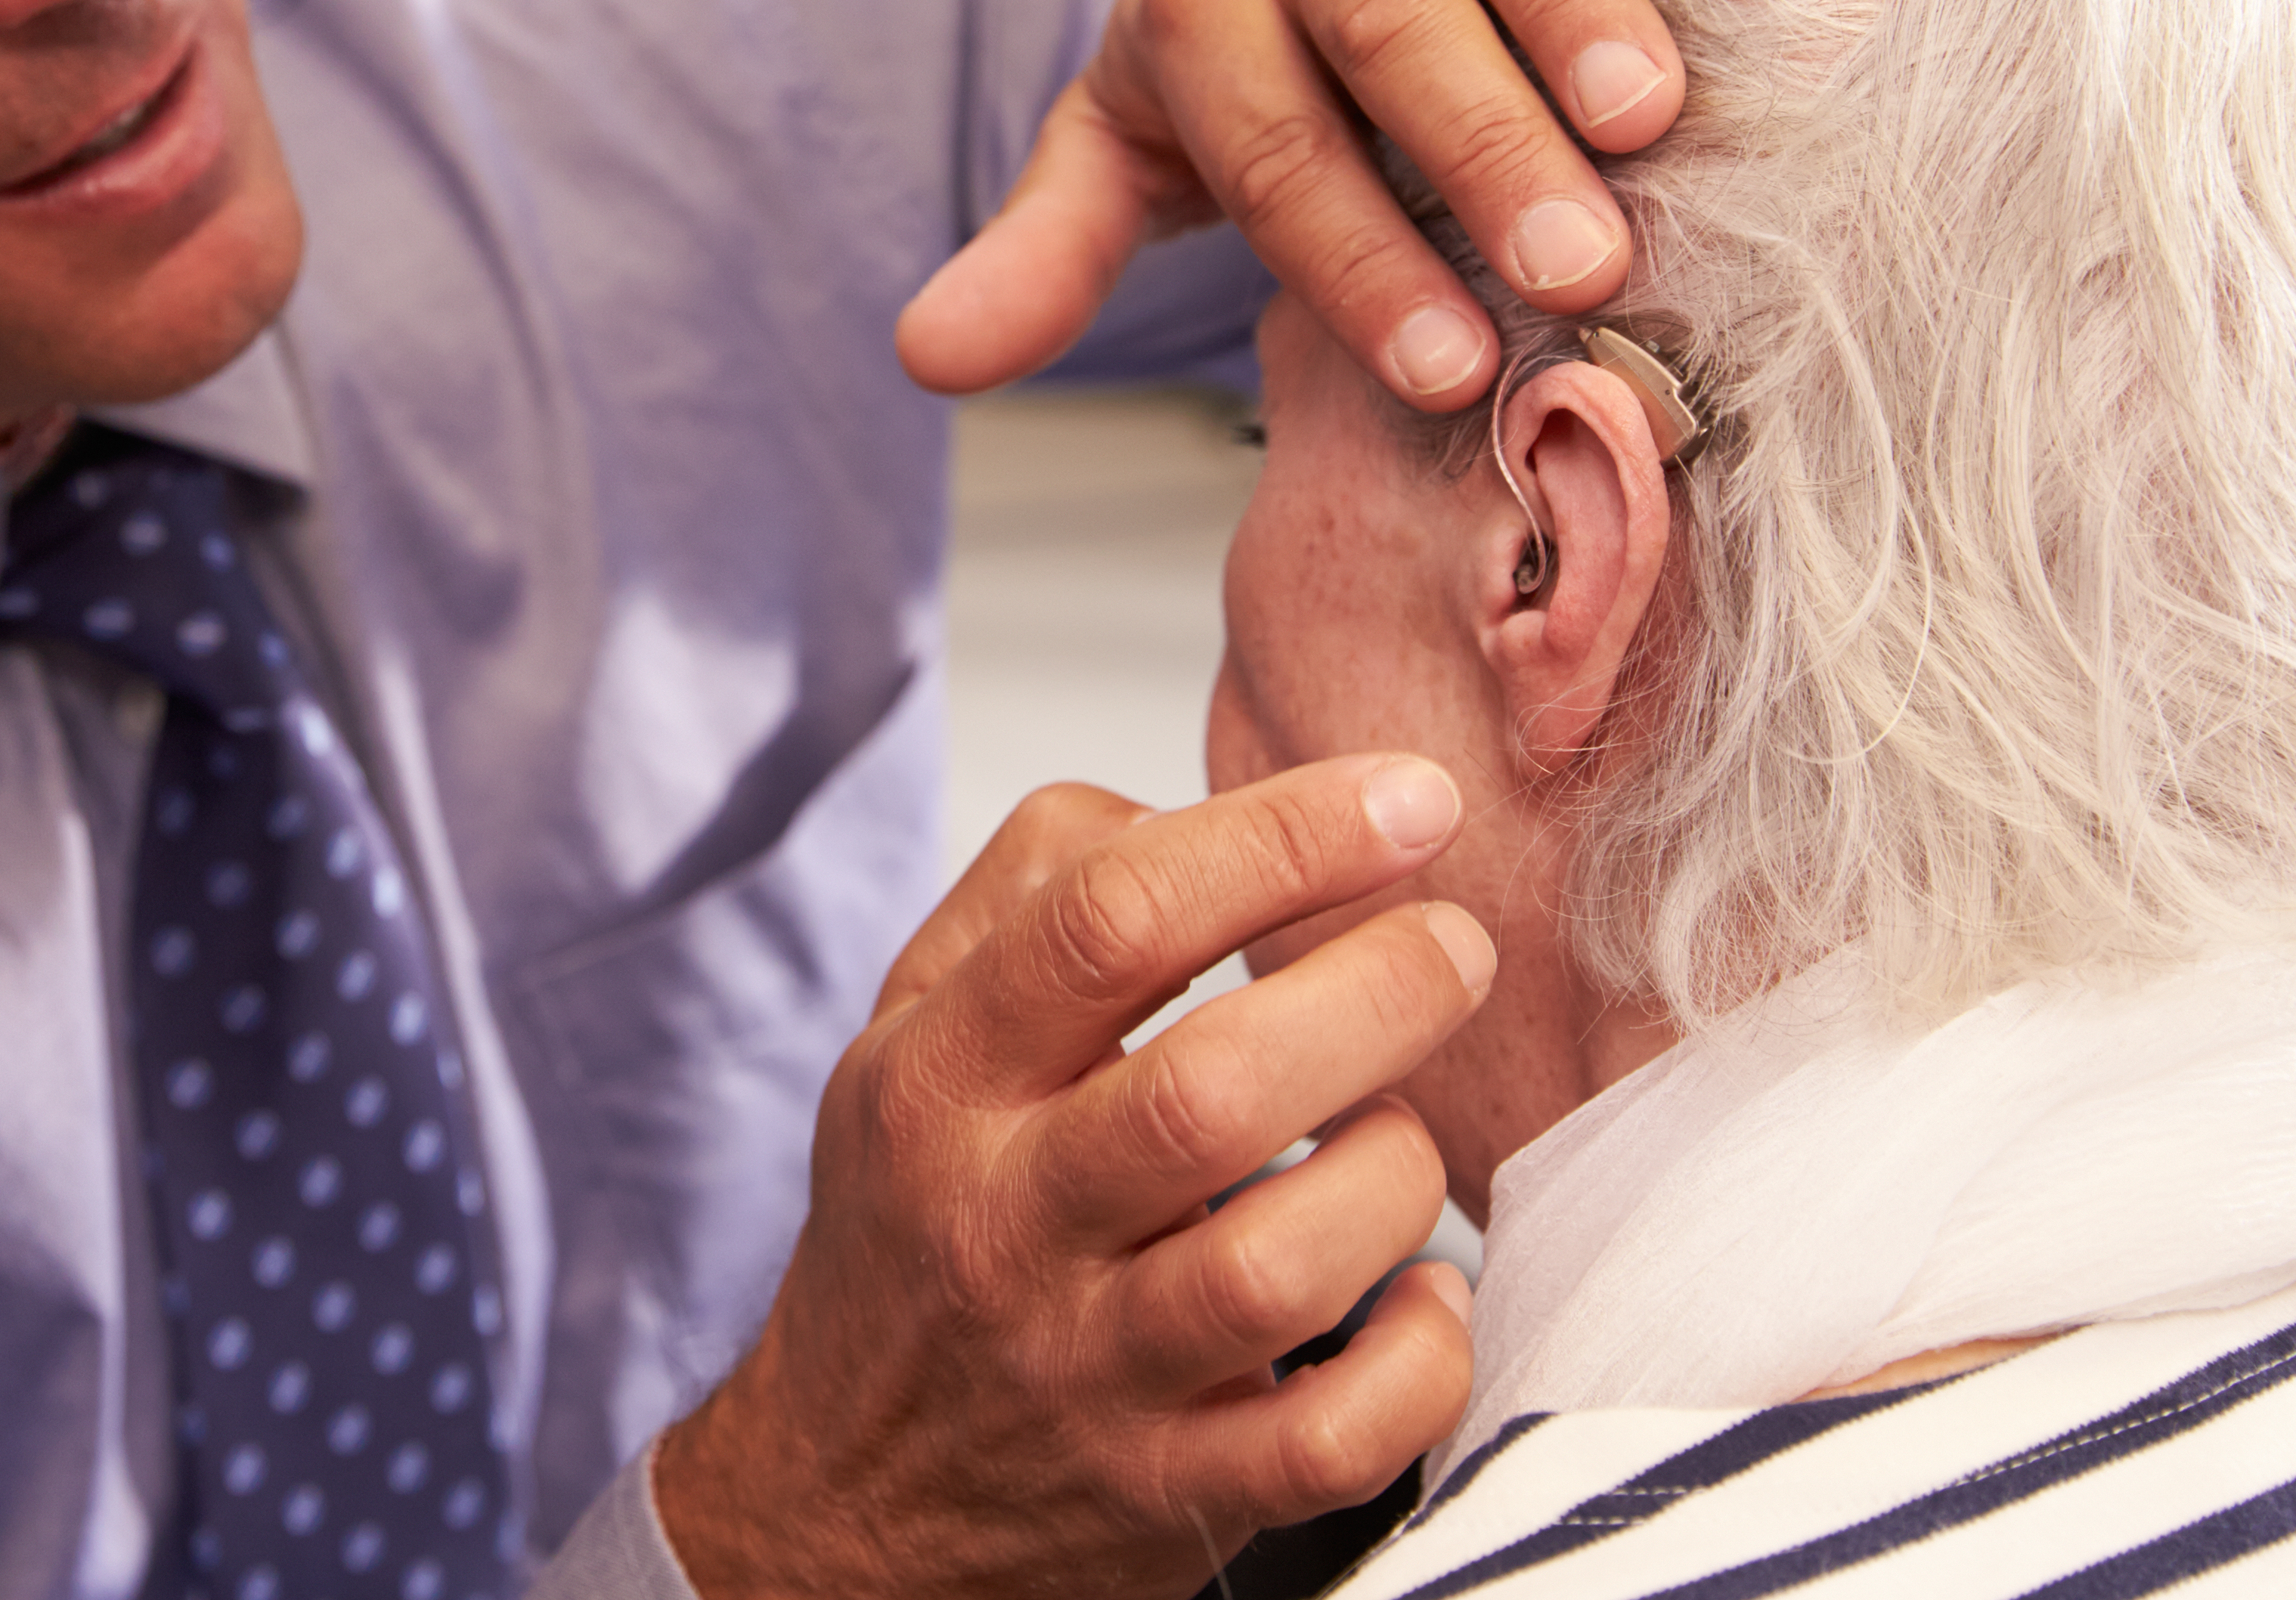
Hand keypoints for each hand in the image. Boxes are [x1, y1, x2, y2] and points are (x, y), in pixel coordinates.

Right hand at [651, 760, 1493, 1599]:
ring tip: (1402, 1128)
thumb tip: (1215, 811)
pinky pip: (1330, 1443)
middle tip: (1456, 946)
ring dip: (1393, 1175)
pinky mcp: (1168, 1494)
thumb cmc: (919, 1216)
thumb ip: (1042, 883)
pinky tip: (1425, 1292)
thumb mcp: (915, 1022)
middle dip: (1378, 994)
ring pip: (1279, 1271)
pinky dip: (1419, 1362)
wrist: (839, 1492)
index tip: (1408, 799)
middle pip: (1211, 1094)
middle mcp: (1002, 1221)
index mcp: (942, 1077)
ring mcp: (1085, 1373)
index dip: (1281, 840)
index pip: (1107, 922)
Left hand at [895, 0, 1816, 408]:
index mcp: (1204, 6)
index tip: (1444, 375)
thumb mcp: (1131, 132)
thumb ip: (1045, 242)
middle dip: (1477, 144)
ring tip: (1654, 111)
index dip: (1353, 260)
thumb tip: (926, 357)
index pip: (1275, 146)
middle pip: (1390, 24)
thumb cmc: (1249, 32)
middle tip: (1573, 267)